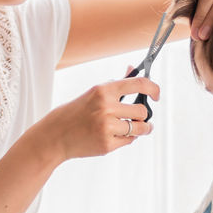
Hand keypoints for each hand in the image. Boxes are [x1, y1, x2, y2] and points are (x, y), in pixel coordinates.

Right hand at [39, 76, 159, 162]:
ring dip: (142, 129)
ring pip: (139, 128)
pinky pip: (129, 141)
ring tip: (136, 128)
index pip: (138, 84)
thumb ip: (117, 84)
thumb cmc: (77, 112)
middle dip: (143, 115)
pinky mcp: (107, 144)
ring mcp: (106, 127)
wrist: (56, 135)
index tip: (156, 95)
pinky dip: (127, 139)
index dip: (153, 88)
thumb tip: (132, 68)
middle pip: (142, 111)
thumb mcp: (94, 93)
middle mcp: (106, 108)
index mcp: (103, 90)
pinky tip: (116, 136)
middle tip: (138, 117)